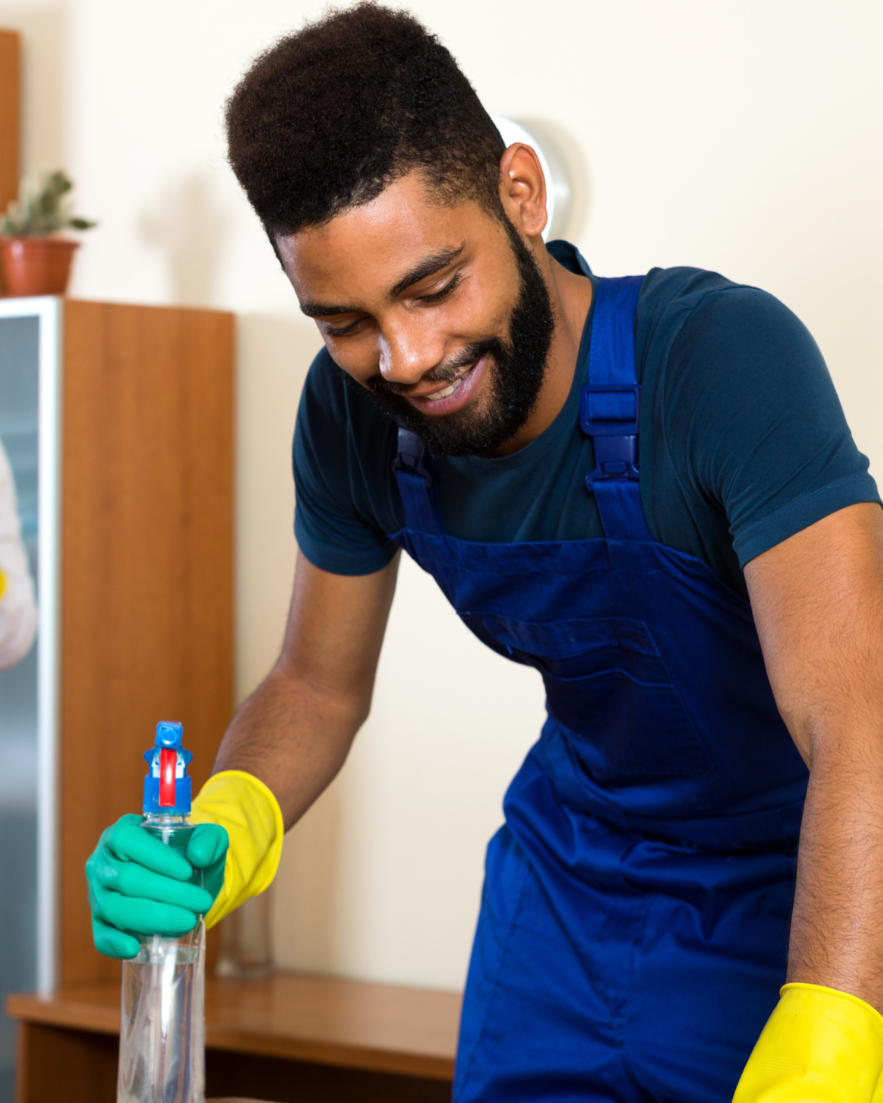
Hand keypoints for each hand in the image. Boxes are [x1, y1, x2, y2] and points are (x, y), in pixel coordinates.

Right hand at [85, 814, 228, 958]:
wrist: (185, 884)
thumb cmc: (189, 856)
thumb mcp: (206, 840)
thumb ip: (209, 839)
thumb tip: (198, 855)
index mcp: (122, 833)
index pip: (128, 840)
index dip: (156, 857)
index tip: (187, 873)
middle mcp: (103, 862)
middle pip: (127, 878)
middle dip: (167, 892)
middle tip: (201, 901)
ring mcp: (97, 894)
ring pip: (115, 907)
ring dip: (152, 917)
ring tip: (187, 920)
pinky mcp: (100, 922)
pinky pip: (101, 936)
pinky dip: (115, 944)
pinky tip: (136, 948)